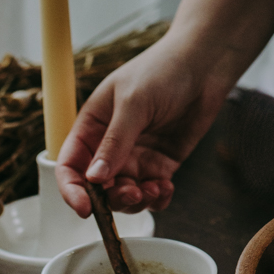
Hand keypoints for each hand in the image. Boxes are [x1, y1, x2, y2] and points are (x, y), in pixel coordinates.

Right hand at [54, 34, 233, 215]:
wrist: (203, 64)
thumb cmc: (162, 70)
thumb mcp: (133, 103)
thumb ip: (115, 142)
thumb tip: (94, 178)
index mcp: (92, 126)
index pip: (70, 165)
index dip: (72, 190)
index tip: (85, 208)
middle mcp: (110, 145)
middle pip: (98, 188)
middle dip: (112, 198)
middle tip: (133, 194)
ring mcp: (137, 156)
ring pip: (125, 195)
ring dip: (136, 201)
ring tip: (154, 189)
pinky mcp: (161, 164)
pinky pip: (153, 192)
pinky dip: (157, 198)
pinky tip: (166, 188)